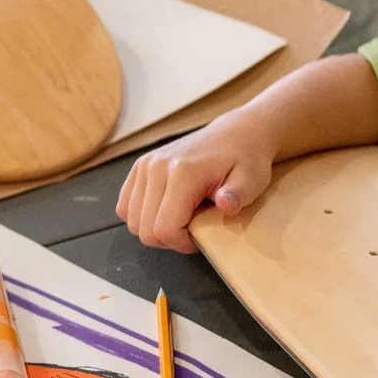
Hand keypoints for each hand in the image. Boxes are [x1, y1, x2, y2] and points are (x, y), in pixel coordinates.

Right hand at [116, 115, 279, 252]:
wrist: (234, 134)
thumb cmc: (245, 160)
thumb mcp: (252, 179)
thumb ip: (239, 195)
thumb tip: (226, 204)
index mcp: (182, 173)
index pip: (164, 229)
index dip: (182, 244)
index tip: (199, 237)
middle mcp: (156, 167)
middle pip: (144, 229)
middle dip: (169, 238)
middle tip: (192, 227)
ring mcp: (144, 165)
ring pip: (131, 220)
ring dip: (154, 228)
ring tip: (179, 217)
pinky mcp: (139, 166)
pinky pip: (124, 205)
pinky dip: (141, 215)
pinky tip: (164, 209)